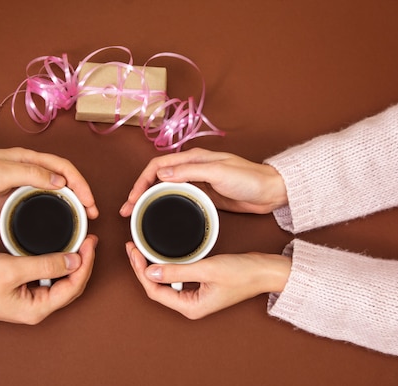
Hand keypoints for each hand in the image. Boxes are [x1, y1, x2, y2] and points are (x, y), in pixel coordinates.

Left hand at [0, 147, 98, 220]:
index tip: (89, 202)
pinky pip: (40, 206)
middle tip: (91, 215)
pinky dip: (53, 214)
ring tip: (80, 221)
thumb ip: (29, 174)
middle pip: (63, 180)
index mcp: (26, 159)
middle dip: (81, 195)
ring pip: (54, 194)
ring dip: (70, 205)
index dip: (80, 183)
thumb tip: (61, 182)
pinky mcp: (13, 203)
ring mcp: (21, 187)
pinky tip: (57, 224)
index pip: (63, 167)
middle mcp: (27, 171)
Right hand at [0, 235, 97, 324]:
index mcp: (37, 309)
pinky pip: (50, 280)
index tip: (90, 242)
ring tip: (81, 244)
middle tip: (89, 240)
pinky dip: (59, 266)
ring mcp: (32, 302)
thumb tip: (75, 261)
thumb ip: (46, 265)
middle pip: (72, 287)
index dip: (86, 263)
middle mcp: (38, 309)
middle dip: (84, 263)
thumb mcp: (13, 268)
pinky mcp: (26, 293)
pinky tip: (61, 252)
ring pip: (63, 284)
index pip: (74, 287)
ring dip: (73, 264)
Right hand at [119, 147, 286, 215]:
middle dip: (139, 193)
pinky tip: (158, 214)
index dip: (141, 181)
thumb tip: (161, 173)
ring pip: (164, 189)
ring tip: (136, 215)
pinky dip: (163, 205)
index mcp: (192, 159)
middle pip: (156, 178)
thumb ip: (189, 171)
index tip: (132, 198)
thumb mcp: (218, 172)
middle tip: (127, 210)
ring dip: (148, 200)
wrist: (270, 192)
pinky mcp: (202, 196)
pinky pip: (176, 199)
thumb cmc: (248, 179)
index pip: (157, 166)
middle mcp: (191, 168)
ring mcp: (196, 183)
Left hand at [125, 242, 289, 319]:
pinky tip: (160, 254)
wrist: (266, 271)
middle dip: (142, 267)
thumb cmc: (243, 273)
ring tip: (140, 249)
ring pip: (164, 282)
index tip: (133, 251)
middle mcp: (190, 305)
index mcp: (190, 307)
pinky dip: (166, 265)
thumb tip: (150, 270)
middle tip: (132, 247)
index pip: (154, 290)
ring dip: (152, 265)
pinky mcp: (199, 286)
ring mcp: (194, 296)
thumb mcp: (207, 268)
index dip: (140, 271)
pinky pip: (175, 277)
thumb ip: (177, 270)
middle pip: (155, 287)